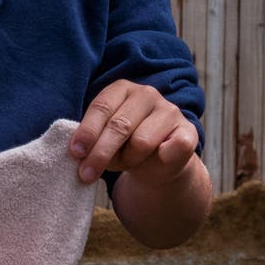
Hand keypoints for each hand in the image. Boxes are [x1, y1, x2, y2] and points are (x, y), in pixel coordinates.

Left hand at [71, 80, 198, 189]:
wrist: (160, 164)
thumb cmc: (125, 149)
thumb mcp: (105, 142)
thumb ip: (93, 142)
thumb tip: (78, 153)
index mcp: (122, 90)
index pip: (102, 107)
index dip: (87, 131)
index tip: (76, 153)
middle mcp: (146, 94)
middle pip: (119, 125)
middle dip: (100, 153)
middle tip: (86, 174)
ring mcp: (169, 111)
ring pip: (141, 142)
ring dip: (129, 160)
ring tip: (128, 163)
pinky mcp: (188, 131)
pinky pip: (172, 148)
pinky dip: (163, 157)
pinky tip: (159, 159)